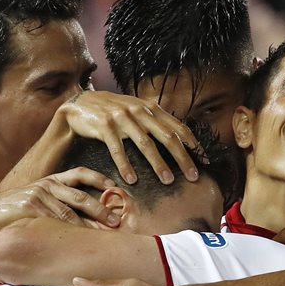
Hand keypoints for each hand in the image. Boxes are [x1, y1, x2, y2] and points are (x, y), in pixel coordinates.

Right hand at [0, 167, 117, 231]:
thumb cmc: (18, 206)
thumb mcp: (39, 195)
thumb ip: (59, 199)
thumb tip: (86, 215)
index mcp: (52, 180)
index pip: (80, 173)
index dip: (98, 178)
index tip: (114, 185)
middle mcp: (48, 185)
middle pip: (80, 196)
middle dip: (100, 209)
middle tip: (114, 221)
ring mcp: (39, 195)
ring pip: (70, 212)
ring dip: (88, 224)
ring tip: (102, 234)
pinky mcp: (31, 207)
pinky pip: (54, 221)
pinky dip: (68, 231)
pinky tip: (79, 239)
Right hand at [56, 91, 199, 183]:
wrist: (80, 105)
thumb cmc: (112, 113)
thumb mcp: (136, 112)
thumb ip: (155, 122)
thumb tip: (180, 139)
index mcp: (150, 108)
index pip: (178, 127)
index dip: (193, 144)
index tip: (204, 161)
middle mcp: (139, 111)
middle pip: (167, 137)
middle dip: (182, 158)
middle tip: (193, 176)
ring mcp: (122, 117)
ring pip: (145, 144)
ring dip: (158, 164)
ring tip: (168, 181)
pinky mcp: (104, 125)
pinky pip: (117, 149)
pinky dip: (125, 165)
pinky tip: (131, 180)